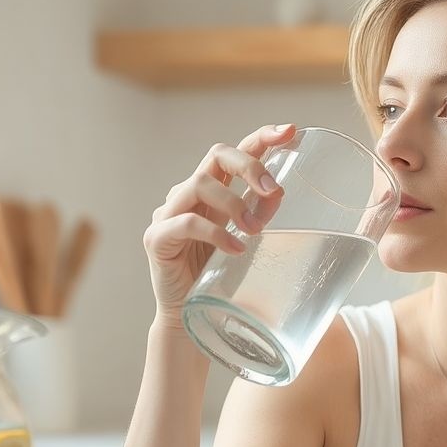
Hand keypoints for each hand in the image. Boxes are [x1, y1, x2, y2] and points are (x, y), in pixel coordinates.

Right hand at [144, 123, 293, 327]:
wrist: (186, 315)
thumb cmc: (217, 275)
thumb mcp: (245, 239)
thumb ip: (259, 214)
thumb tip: (279, 194)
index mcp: (212, 191)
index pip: (235, 154)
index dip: (261, 138)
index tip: (290, 131)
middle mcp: (188, 194)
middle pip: (216, 156)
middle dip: (250, 166)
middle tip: (274, 191)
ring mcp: (168, 213)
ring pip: (199, 184)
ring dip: (234, 203)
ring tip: (254, 230)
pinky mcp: (156, 238)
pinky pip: (185, 223)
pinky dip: (214, 233)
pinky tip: (235, 249)